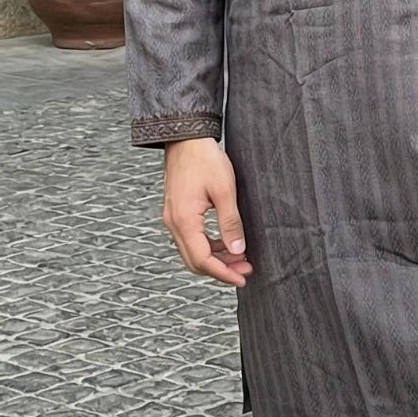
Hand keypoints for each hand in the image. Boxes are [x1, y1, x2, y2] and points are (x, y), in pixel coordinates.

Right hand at [162, 137, 252, 286]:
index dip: (223, 273)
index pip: (202, 260)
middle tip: (245, 269)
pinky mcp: (176, 212)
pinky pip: (190, 239)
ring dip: (215, 258)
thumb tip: (237, 250)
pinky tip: (225, 242)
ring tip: (239, 256)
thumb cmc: (204, 159)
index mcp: (184, 220)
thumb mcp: (224, 190)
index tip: (242, 278)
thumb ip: (230, 222)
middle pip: (194, 261)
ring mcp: (172, 218)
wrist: (186, 138)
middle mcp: (173, 223)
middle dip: (220, 269)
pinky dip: (207, 246)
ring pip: (192, 252)